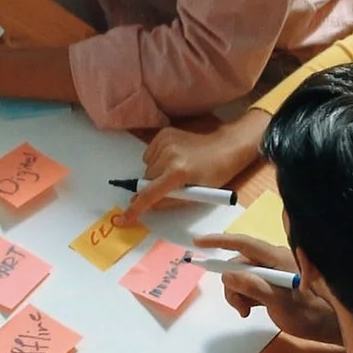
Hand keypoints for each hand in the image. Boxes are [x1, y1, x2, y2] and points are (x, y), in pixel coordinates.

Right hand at [127, 111, 268, 219]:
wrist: (228, 144)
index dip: (136, 209)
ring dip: (155, 173)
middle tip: (170, 186)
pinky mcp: (164, 133)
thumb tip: (148, 207)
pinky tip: (173, 158)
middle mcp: (168, 156)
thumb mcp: (199, 193)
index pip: (150, 194)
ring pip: (147, 167)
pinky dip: (156, 160)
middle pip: (146, 179)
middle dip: (152, 187)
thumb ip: (172, 201)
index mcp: (179, 173)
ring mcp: (165, 142)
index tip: (125, 219)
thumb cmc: (218, 173)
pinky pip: (150, 154)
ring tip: (175, 170)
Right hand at [194, 232, 340, 343]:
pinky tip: (251, 311)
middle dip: (231, 284)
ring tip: (247, 312)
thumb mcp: (279, 302)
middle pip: (239, 264)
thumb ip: (254, 286)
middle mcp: (274, 260)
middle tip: (240, 308)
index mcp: (277, 258)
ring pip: (242, 276)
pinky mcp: (274, 284)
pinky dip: (245, 297)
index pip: (243, 244)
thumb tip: (227, 275)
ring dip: (238, 294)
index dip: (219, 241)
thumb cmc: (309, 313)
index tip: (197, 242)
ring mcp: (274, 272)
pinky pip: (250, 285)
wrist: (330, 326)